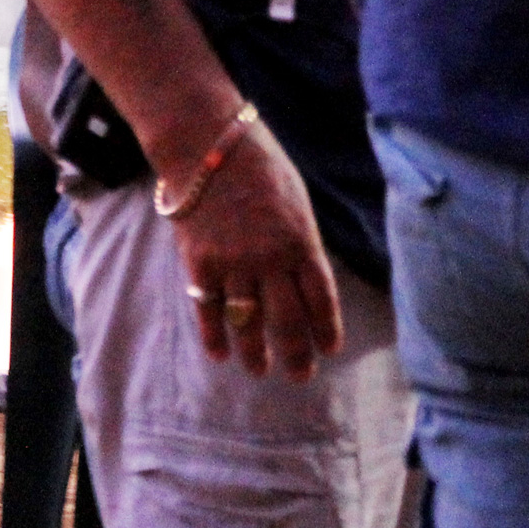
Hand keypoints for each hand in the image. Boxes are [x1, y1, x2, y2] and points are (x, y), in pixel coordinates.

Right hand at [168, 119, 342, 380]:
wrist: (210, 150)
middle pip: (286, 318)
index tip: (330, 350)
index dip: (326, 327)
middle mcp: (270, 259)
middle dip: (295, 352)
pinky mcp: (199, 264)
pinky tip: (221, 356)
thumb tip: (305, 280)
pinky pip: (207, 310)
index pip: (320, 296)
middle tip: (300, 377)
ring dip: (255, 352)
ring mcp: (233, 264)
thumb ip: (300, 244)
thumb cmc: (262, 171)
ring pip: (247, 321)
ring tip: (261, 372)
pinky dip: (214, 336)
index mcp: (302, 241)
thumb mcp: (297, 204)